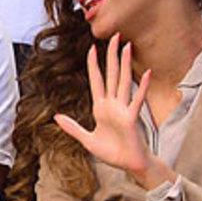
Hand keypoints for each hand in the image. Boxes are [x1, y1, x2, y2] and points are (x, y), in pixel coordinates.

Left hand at [54, 35, 164, 187]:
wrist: (128, 164)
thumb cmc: (111, 153)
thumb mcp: (87, 139)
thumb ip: (72, 127)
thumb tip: (56, 117)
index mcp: (101, 108)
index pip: (96, 81)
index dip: (94, 65)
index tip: (92, 49)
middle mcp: (112, 105)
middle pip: (111, 75)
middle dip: (111, 56)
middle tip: (114, 36)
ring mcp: (123, 109)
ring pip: (123, 82)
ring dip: (125, 64)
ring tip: (127, 46)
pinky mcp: (132, 118)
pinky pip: (136, 100)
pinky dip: (140, 87)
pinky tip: (145, 74)